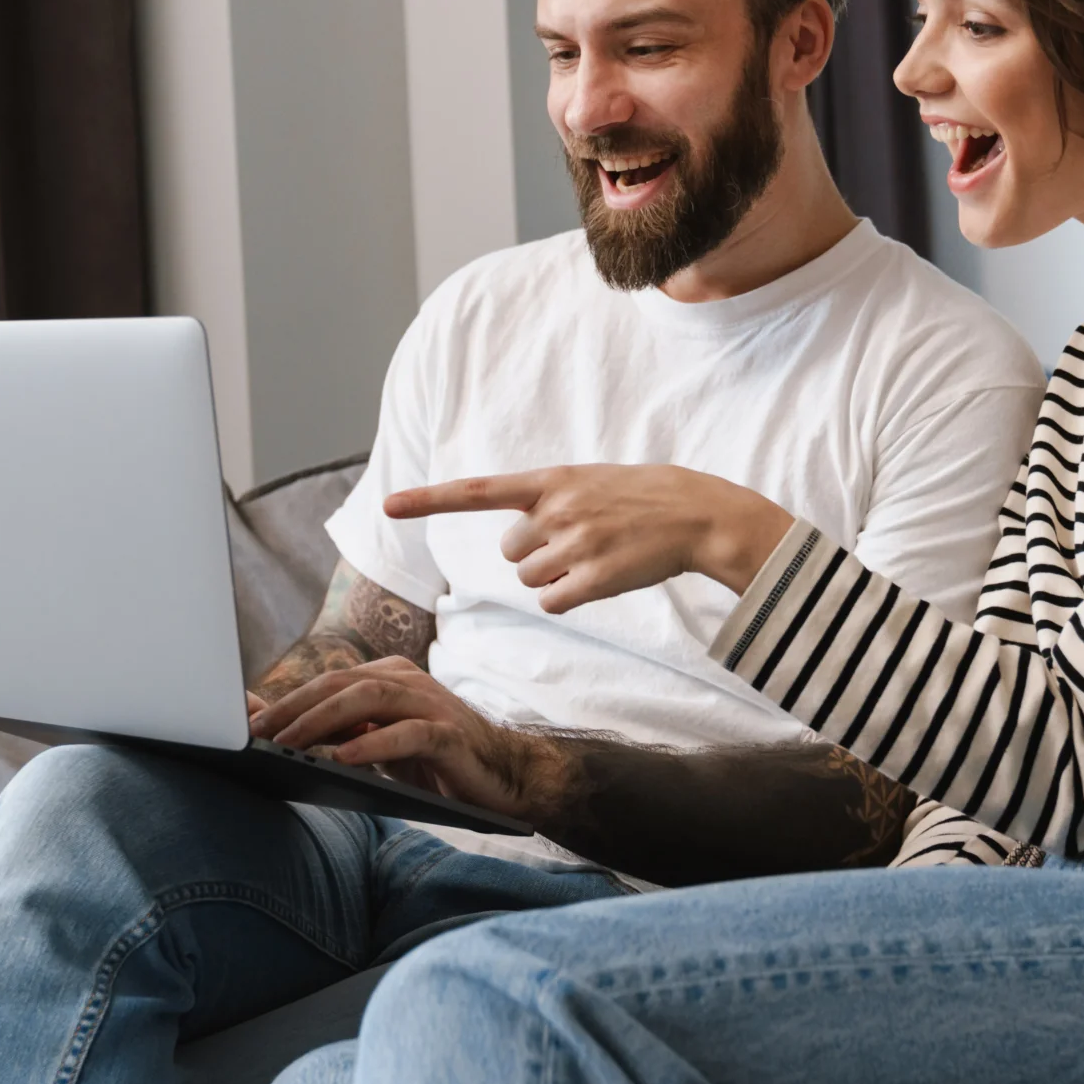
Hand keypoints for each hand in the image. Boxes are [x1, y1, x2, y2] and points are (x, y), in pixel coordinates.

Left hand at [248, 658, 564, 820]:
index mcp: (388, 678)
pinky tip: (343, 757)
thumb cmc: (434, 762)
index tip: (247, 723)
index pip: (328, 682)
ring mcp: (431, 704)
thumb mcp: (376, 745)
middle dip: (294, 707)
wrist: (504, 778)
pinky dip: (372, 744)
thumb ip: (332, 730)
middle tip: (258, 733)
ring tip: (289, 743)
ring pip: (368, 698)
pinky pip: (407, 733)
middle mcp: (408, 681)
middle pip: (341, 683)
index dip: (286, 700)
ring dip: (322, 720)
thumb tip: (265, 720)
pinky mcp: (450, 734)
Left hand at [384, 465, 793, 611]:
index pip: (477, 490)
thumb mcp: (588, 482)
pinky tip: (601, 578)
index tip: (387, 505)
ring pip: (530, 580)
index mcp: (550, 480)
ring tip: (596, 557)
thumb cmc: (639, 497)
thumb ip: (546, 502)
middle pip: (511, 553)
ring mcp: (574, 544)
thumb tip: (516, 548)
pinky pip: (553, 602)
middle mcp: (556, 509)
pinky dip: (569, 599)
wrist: (696, 512)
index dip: (428, 500)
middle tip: (581, 542)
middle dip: (537, 555)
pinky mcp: (592, 578)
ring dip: (555, 579)